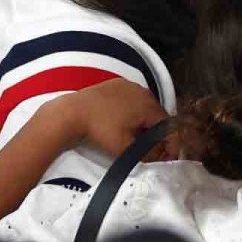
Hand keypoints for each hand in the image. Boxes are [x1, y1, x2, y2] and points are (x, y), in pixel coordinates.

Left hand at [46, 78, 168, 156]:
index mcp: (150, 106)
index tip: (166, 157)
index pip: (168, 126)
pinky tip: (121, 120)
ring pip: (144, 105)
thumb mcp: (125, 148)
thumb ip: (147, 154)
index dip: (169, 143)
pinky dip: (131, 110)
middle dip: (156, 132)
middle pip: (157, 115)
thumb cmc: (101, 131)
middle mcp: (144, 92)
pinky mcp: (116, 84)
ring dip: (144, 121)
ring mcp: (130, 85)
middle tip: (151, 148)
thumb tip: (160, 158)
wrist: (72, 113)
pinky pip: (131, 98)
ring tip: (136, 135)